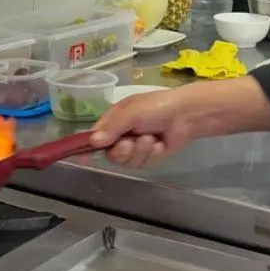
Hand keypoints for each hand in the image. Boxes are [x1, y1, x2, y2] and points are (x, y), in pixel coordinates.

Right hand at [90, 75, 269, 167]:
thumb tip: (93, 141)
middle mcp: (122, 135)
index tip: (83, 158)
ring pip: (127, 162)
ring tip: (151, 138)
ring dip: (140, 151)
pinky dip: (151, 154)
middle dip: (122, 151)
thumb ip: (112, 127)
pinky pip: (143, 164)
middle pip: (110, 154)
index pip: (95, 136)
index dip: (88, 147)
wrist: (186, 115)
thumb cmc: (157, 106)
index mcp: (114, 120)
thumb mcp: (132, 112)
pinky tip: (160, 144)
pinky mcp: (150, 157)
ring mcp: (136, 147)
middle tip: (131, 143)